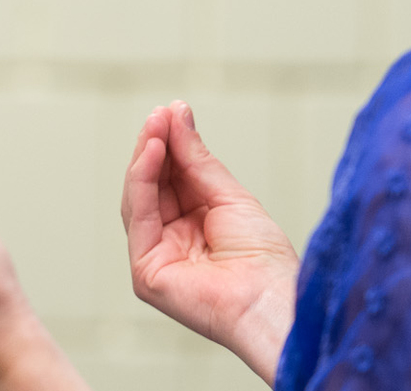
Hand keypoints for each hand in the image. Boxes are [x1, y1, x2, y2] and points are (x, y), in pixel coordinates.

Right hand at [121, 101, 299, 383]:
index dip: (170, 145)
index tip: (171, 112)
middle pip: (152, 186)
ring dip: (145, 159)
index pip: (172, 179)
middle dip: (155, 147)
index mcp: (196, 226)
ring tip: (156, 127)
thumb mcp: (229, 196)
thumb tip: (176, 117)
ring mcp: (157, 257)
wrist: (272, 297)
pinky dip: (142, 182)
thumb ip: (197, 159)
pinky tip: (153, 153)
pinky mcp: (145, 272)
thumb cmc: (264, 260)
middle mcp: (173, 241)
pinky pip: (138, 218)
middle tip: (161, 115)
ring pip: (139, 199)